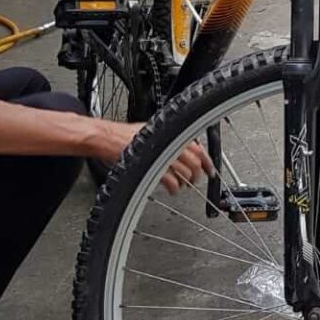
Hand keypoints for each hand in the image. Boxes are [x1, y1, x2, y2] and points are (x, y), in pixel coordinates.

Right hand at [90, 119, 213, 194]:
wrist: (109, 138)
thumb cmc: (127, 135)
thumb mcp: (154, 129)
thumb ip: (171, 137)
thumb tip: (185, 146)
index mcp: (172, 133)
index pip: (198, 148)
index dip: (208, 161)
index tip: (211, 169)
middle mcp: (170, 143)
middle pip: (194, 162)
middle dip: (198, 174)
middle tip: (196, 181)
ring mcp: (162, 155)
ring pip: (185, 172)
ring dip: (186, 182)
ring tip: (183, 186)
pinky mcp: (152, 167)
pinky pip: (171, 181)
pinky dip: (175, 188)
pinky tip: (173, 190)